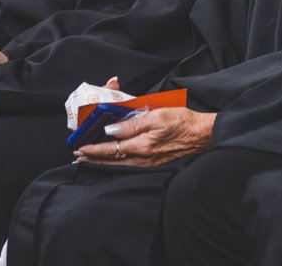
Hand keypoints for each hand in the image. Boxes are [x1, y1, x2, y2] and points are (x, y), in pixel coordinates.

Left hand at [76, 108, 215, 167]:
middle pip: (112, 160)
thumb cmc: (182, 122)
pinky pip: (130, 164)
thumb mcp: (156, 116)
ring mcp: (149, 162)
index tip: (81, 148)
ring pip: (120, 163)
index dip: (94, 149)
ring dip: (104, 161)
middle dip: (94, 158)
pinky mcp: (154, 162)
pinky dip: (117, 162)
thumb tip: (111, 130)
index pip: (111, 148)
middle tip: (79, 157)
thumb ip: (132, 124)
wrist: (202, 134)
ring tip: (91, 159)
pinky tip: (114, 159)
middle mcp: (144, 157)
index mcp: (142, 145)